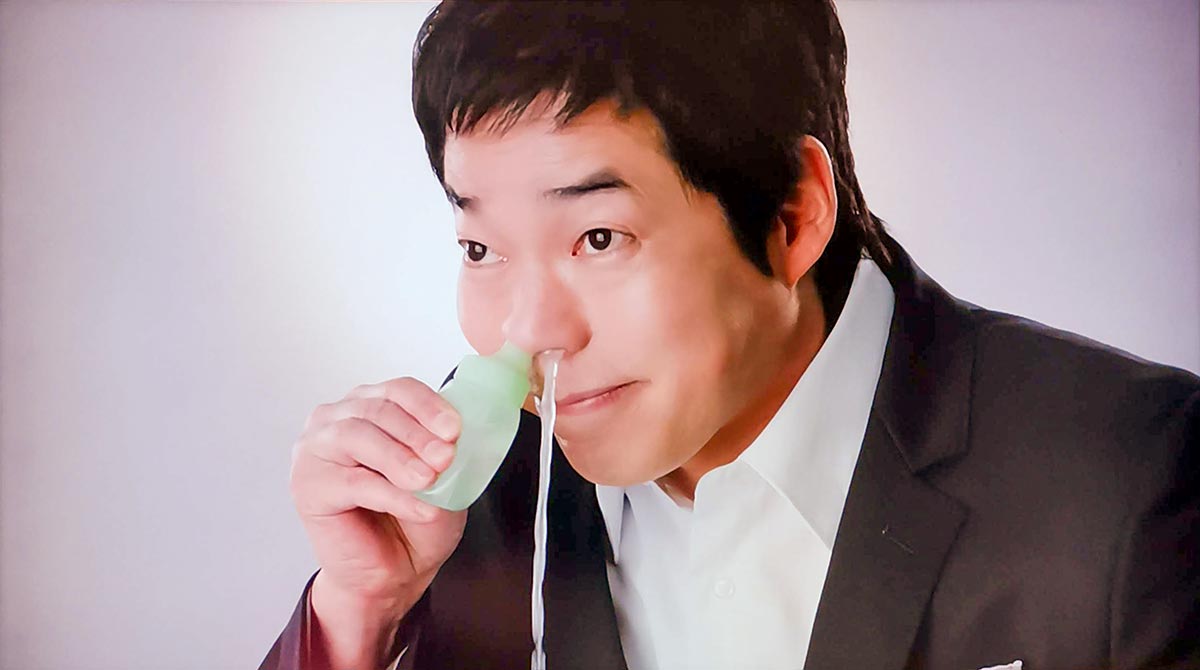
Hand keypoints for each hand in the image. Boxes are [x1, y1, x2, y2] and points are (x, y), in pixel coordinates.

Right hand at [289, 377, 465, 666]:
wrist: (395, 571)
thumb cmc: (413, 515)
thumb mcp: (441, 473)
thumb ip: (442, 446)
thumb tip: (454, 432)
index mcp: (369, 405)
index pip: (398, 390)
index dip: (428, 406)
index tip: (455, 429)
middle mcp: (336, 419)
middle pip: (377, 409)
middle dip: (417, 433)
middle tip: (446, 457)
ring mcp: (316, 450)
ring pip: (358, 437)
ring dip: (400, 458)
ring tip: (430, 481)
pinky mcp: (308, 486)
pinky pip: (354, 483)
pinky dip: (393, 495)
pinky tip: (421, 509)